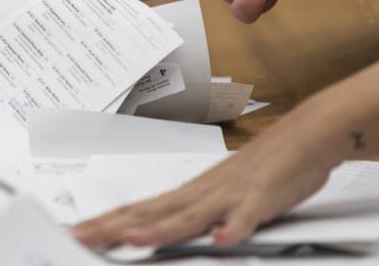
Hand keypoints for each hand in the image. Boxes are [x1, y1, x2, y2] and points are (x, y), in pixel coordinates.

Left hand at [72, 134, 334, 249]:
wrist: (303, 136)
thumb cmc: (260, 169)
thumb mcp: (218, 196)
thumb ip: (190, 215)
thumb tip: (155, 230)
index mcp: (188, 194)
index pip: (137, 210)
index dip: (105, 222)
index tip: (75, 232)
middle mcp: (201, 193)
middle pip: (150, 214)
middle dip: (113, 228)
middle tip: (79, 238)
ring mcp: (230, 196)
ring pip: (189, 216)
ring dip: (160, 230)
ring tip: (133, 241)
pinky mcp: (262, 199)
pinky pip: (246, 216)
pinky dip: (233, 229)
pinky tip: (221, 240)